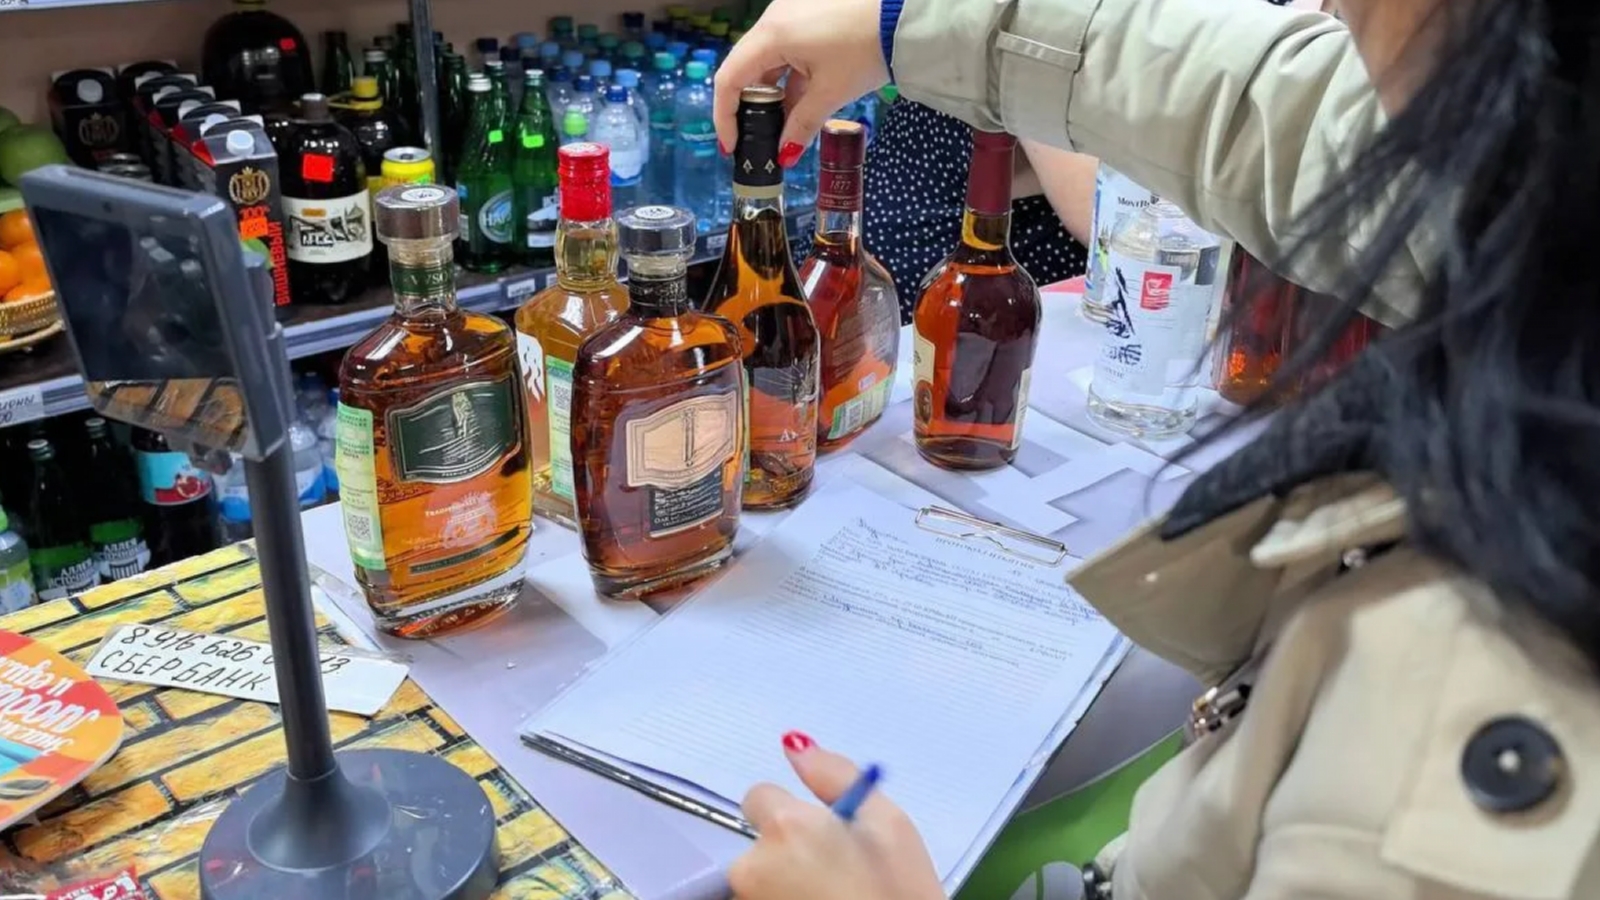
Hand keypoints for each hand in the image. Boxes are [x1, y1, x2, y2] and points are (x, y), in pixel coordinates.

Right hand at [713, 0, 889, 162]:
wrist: (906, 11)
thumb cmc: (866, 48)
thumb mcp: (832, 92)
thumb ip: (802, 124)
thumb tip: (785, 154)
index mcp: (771, 35)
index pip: (730, 78)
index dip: (725, 116)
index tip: (733, 147)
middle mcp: (774, 18)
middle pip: (747, 68)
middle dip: (751, 108)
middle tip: (759, 140)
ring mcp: (791, 12)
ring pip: (769, 60)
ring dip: (774, 94)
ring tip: (787, 127)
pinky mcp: (809, 12)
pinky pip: (788, 49)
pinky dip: (791, 77)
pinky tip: (804, 102)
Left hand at [729, 732, 946, 899]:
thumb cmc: (901, 895)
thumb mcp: (889, 825)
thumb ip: (836, 776)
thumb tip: (795, 745)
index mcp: (788, 826)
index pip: (758, 796)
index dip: (792, 813)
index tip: (821, 834)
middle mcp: (754, 866)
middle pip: (757, 842)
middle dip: (786, 851)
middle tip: (834, 873)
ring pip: (758, 878)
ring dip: (783, 883)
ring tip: (831, 896)